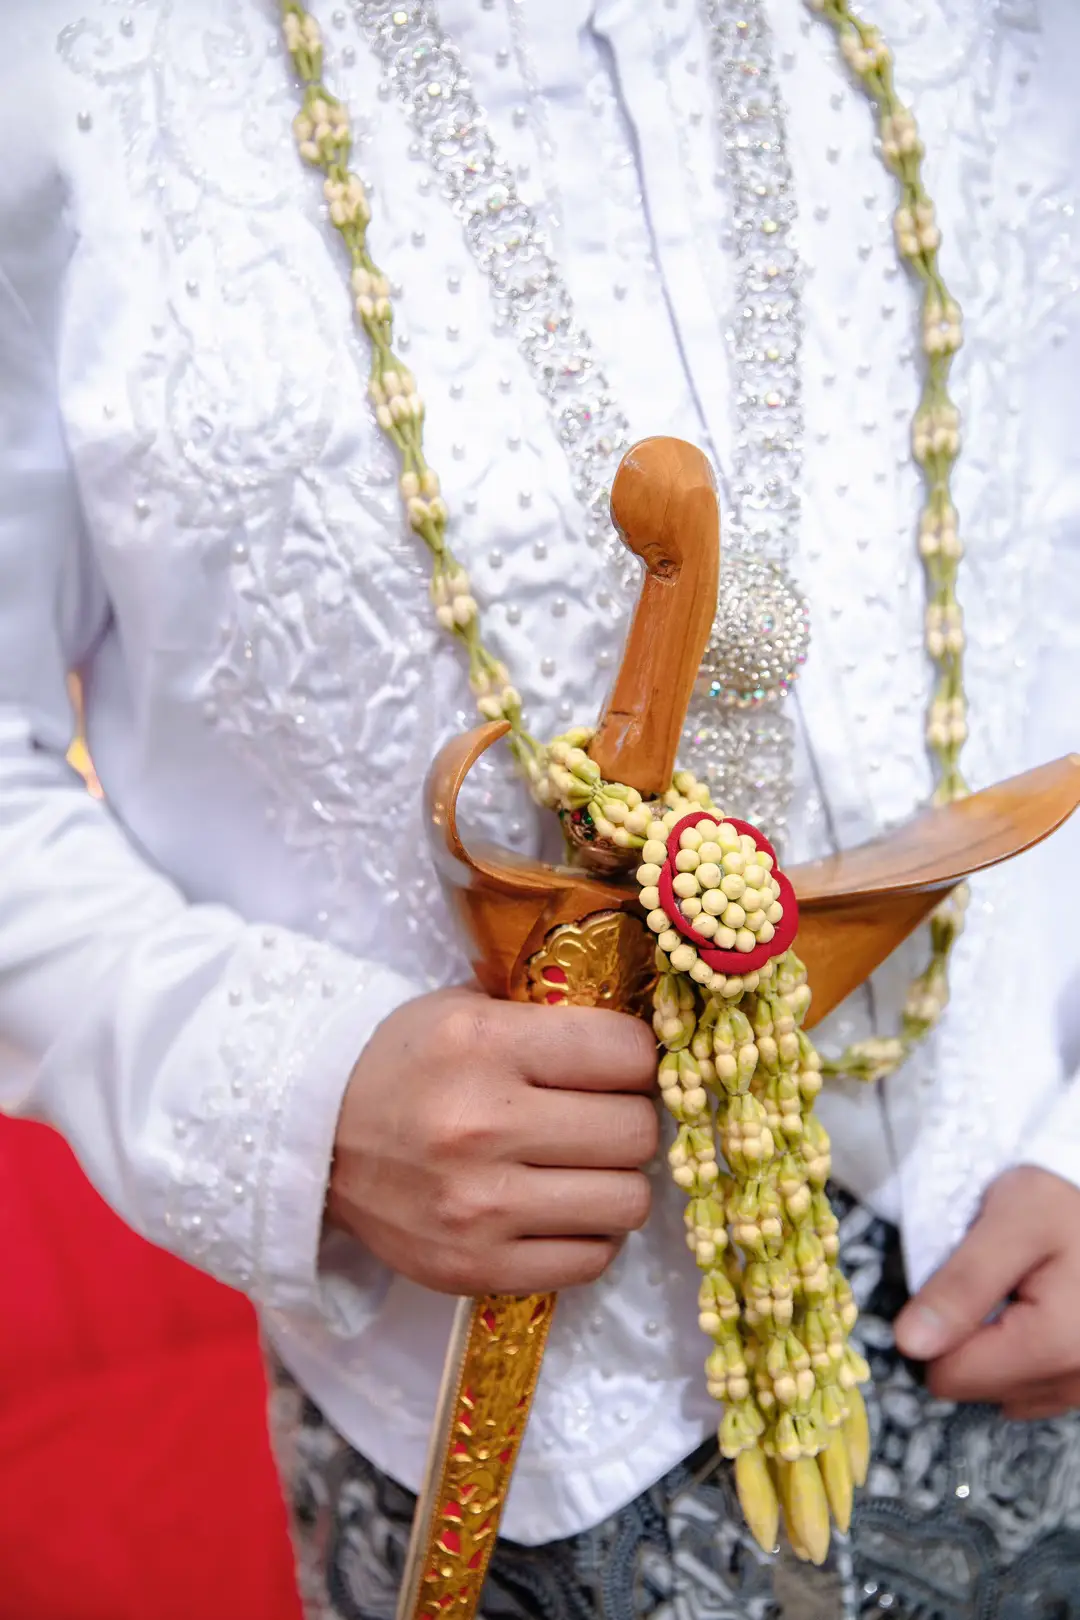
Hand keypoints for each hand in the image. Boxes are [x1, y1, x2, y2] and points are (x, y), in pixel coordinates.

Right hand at [327, 985, 658, 1297]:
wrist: (315, 1143)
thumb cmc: (405, 1065)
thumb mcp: (466, 1009)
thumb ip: (551, 1018)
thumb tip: (649, 1042)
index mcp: (483, 1044)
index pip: (627, 1053)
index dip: (635, 1057)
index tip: (617, 1065)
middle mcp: (482, 1126)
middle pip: (637, 1131)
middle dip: (631, 1118)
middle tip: (602, 1115)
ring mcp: (479, 1207)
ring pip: (628, 1201)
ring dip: (618, 1181)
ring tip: (586, 1165)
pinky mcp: (475, 1268)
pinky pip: (591, 1259)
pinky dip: (590, 1233)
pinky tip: (562, 1207)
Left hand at [895, 1166, 1079, 1417]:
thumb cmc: (1061, 1207)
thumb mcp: (1011, 1220)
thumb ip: (961, 1282)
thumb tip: (910, 1344)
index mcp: (1055, 1345)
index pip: (950, 1376)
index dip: (936, 1327)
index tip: (957, 1282)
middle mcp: (1075, 1382)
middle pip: (973, 1388)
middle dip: (967, 1337)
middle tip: (992, 1285)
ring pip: (1000, 1394)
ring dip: (994, 1349)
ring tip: (1016, 1296)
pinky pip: (1028, 1391)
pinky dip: (1019, 1357)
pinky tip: (1033, 1316)